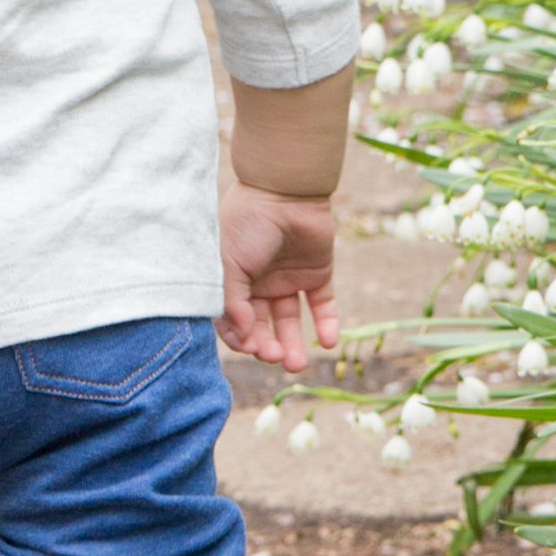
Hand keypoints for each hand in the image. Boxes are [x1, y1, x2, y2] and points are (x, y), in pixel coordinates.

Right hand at [218, 186, 337, 371]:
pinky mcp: (317, 275)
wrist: (285, 190)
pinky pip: (322, 305)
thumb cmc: (247, 222)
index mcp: (232, 281)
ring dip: (292, 343)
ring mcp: (288, 280)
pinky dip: (326, 324)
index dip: (239, 338)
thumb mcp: (228, 262)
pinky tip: (327, 342)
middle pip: (262, 325)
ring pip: (290, 321)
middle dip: (266, 345)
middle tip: (274, 357)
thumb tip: (244, 334)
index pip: (233, 320)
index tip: (249, 347)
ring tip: (297, 364)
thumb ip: (232, 299)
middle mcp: (259, 284)